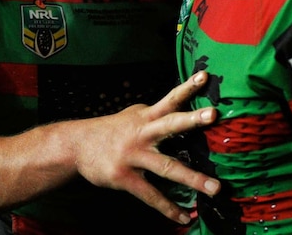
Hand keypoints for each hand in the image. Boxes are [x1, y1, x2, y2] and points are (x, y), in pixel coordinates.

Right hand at [70, 71, 219, 223]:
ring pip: (167, 166)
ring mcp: (133, 156)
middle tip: (213, 114)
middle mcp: (142, 133)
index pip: (170, 99)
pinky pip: (150, 195)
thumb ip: (155, 113)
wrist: (76, 145)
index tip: (204, 76)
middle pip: (170, 123)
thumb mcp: (133, 114)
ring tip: (215, 187)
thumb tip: (176, 104)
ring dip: (192, 178)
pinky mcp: (124, 177)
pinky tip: (185, 215)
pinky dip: (168, 207)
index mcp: (146, 116)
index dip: (187, 87)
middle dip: (192, 119)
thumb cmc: (111, 130)